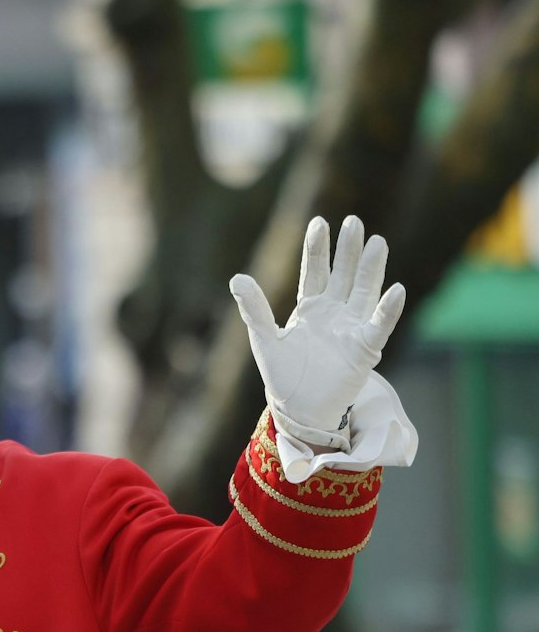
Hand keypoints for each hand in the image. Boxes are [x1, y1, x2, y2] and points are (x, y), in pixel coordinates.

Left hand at [230, 215, 405, 448]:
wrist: (299, 410)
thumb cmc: (283, 376)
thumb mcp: (265, 339)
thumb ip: (254, 309)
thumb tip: (236, 277)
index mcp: (310, 308)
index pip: (316, 271)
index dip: (318, 248)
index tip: (320, 221)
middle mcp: (334, 314)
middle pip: (344, 275)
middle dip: (348, 250)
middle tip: (354, 222)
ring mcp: (352, 328)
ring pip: (364, 292)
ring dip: (372, 270)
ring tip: (378, 243)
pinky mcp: (364, 349)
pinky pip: (378, 325)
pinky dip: (387, 309)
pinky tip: (396, 289)